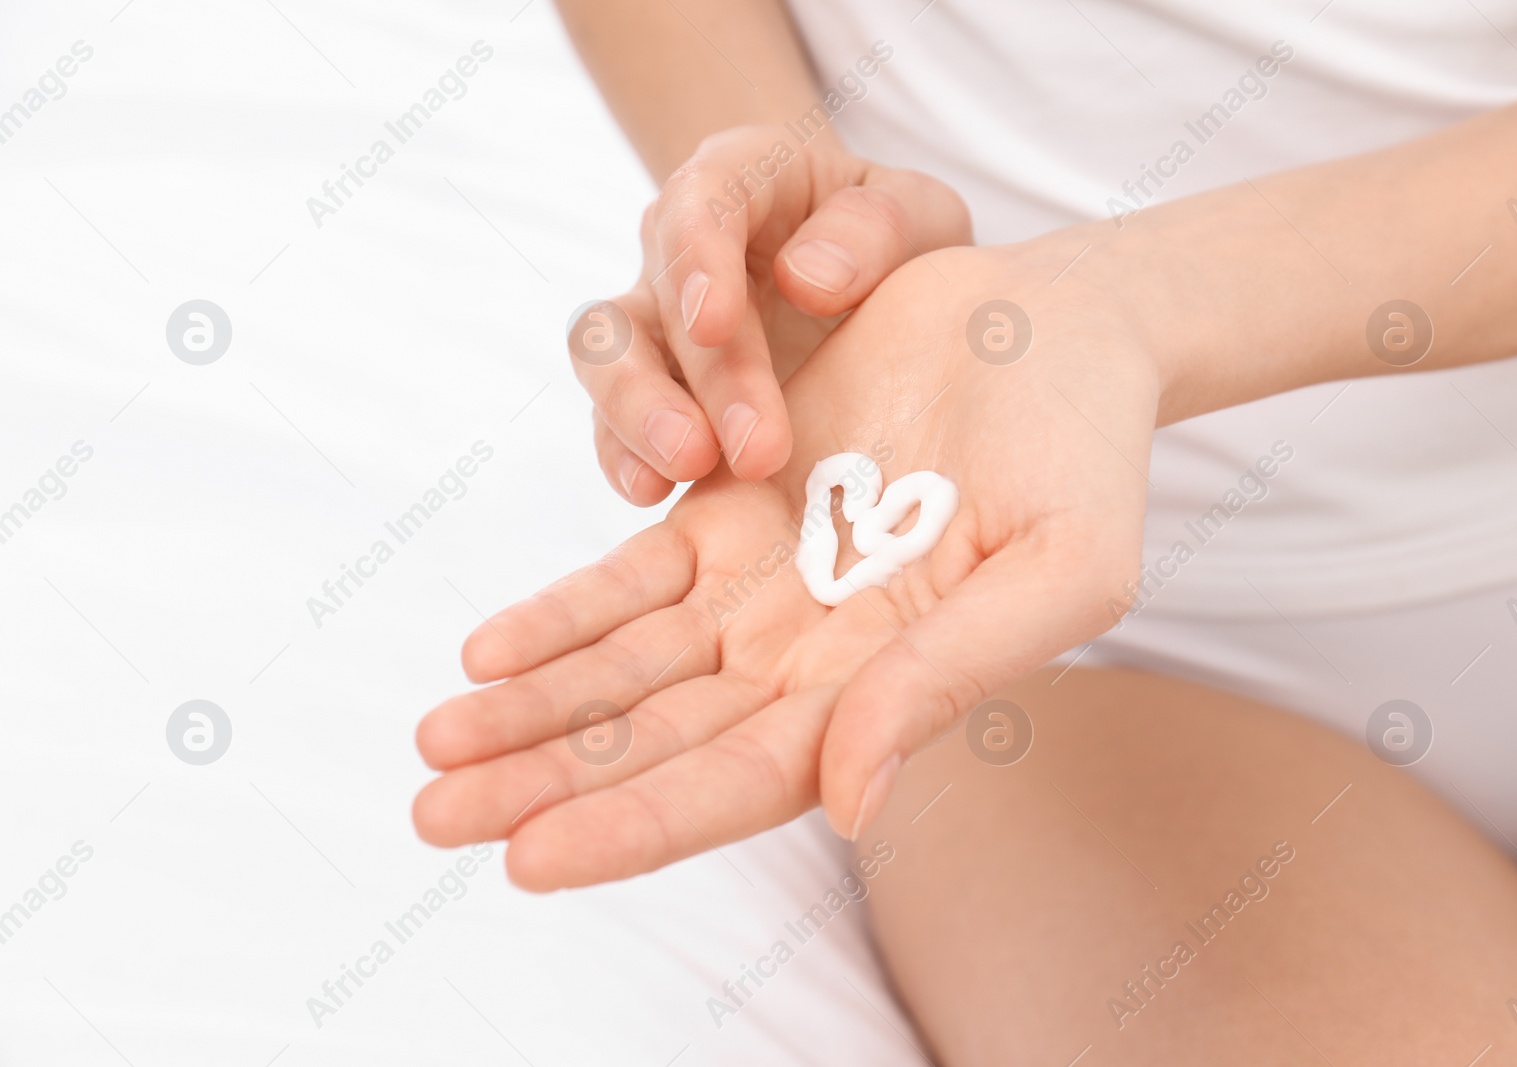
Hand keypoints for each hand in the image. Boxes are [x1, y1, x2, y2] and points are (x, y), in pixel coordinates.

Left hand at [417, 239, 1153, 888]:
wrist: (1055, 338)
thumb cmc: (1083, 459)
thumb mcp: (1056, 571)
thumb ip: (950, 678)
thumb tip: (849, 804)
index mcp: (882, 692)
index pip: (741, 781)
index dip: (638, 824)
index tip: (529, 859)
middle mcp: (807, 658)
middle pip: (656, 741)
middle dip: (545, 783)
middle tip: (433, 818)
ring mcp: (761, 586)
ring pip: (623, 667)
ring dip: (528, 709)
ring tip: (432, 745)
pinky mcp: (729, 509)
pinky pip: (627, 575)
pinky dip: (559, 612)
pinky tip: (487, 647)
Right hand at [571, 124, 970, 504]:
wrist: (865, 279)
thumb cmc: (891, 241)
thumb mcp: (921, 215)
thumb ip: (879, 230)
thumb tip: (803, 279)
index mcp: (743, 176)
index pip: (700, 201)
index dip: (698, 260)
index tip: (715, 323)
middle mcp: (679, 243)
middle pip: (663, 297)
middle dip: (709, 378)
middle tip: (757, 450)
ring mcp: (655, 317)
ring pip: (605, 352)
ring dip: (638, 413)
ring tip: (686, 469)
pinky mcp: (649, 387)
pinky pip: (611, 417)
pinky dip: (623, 454)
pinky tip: (650, 492)